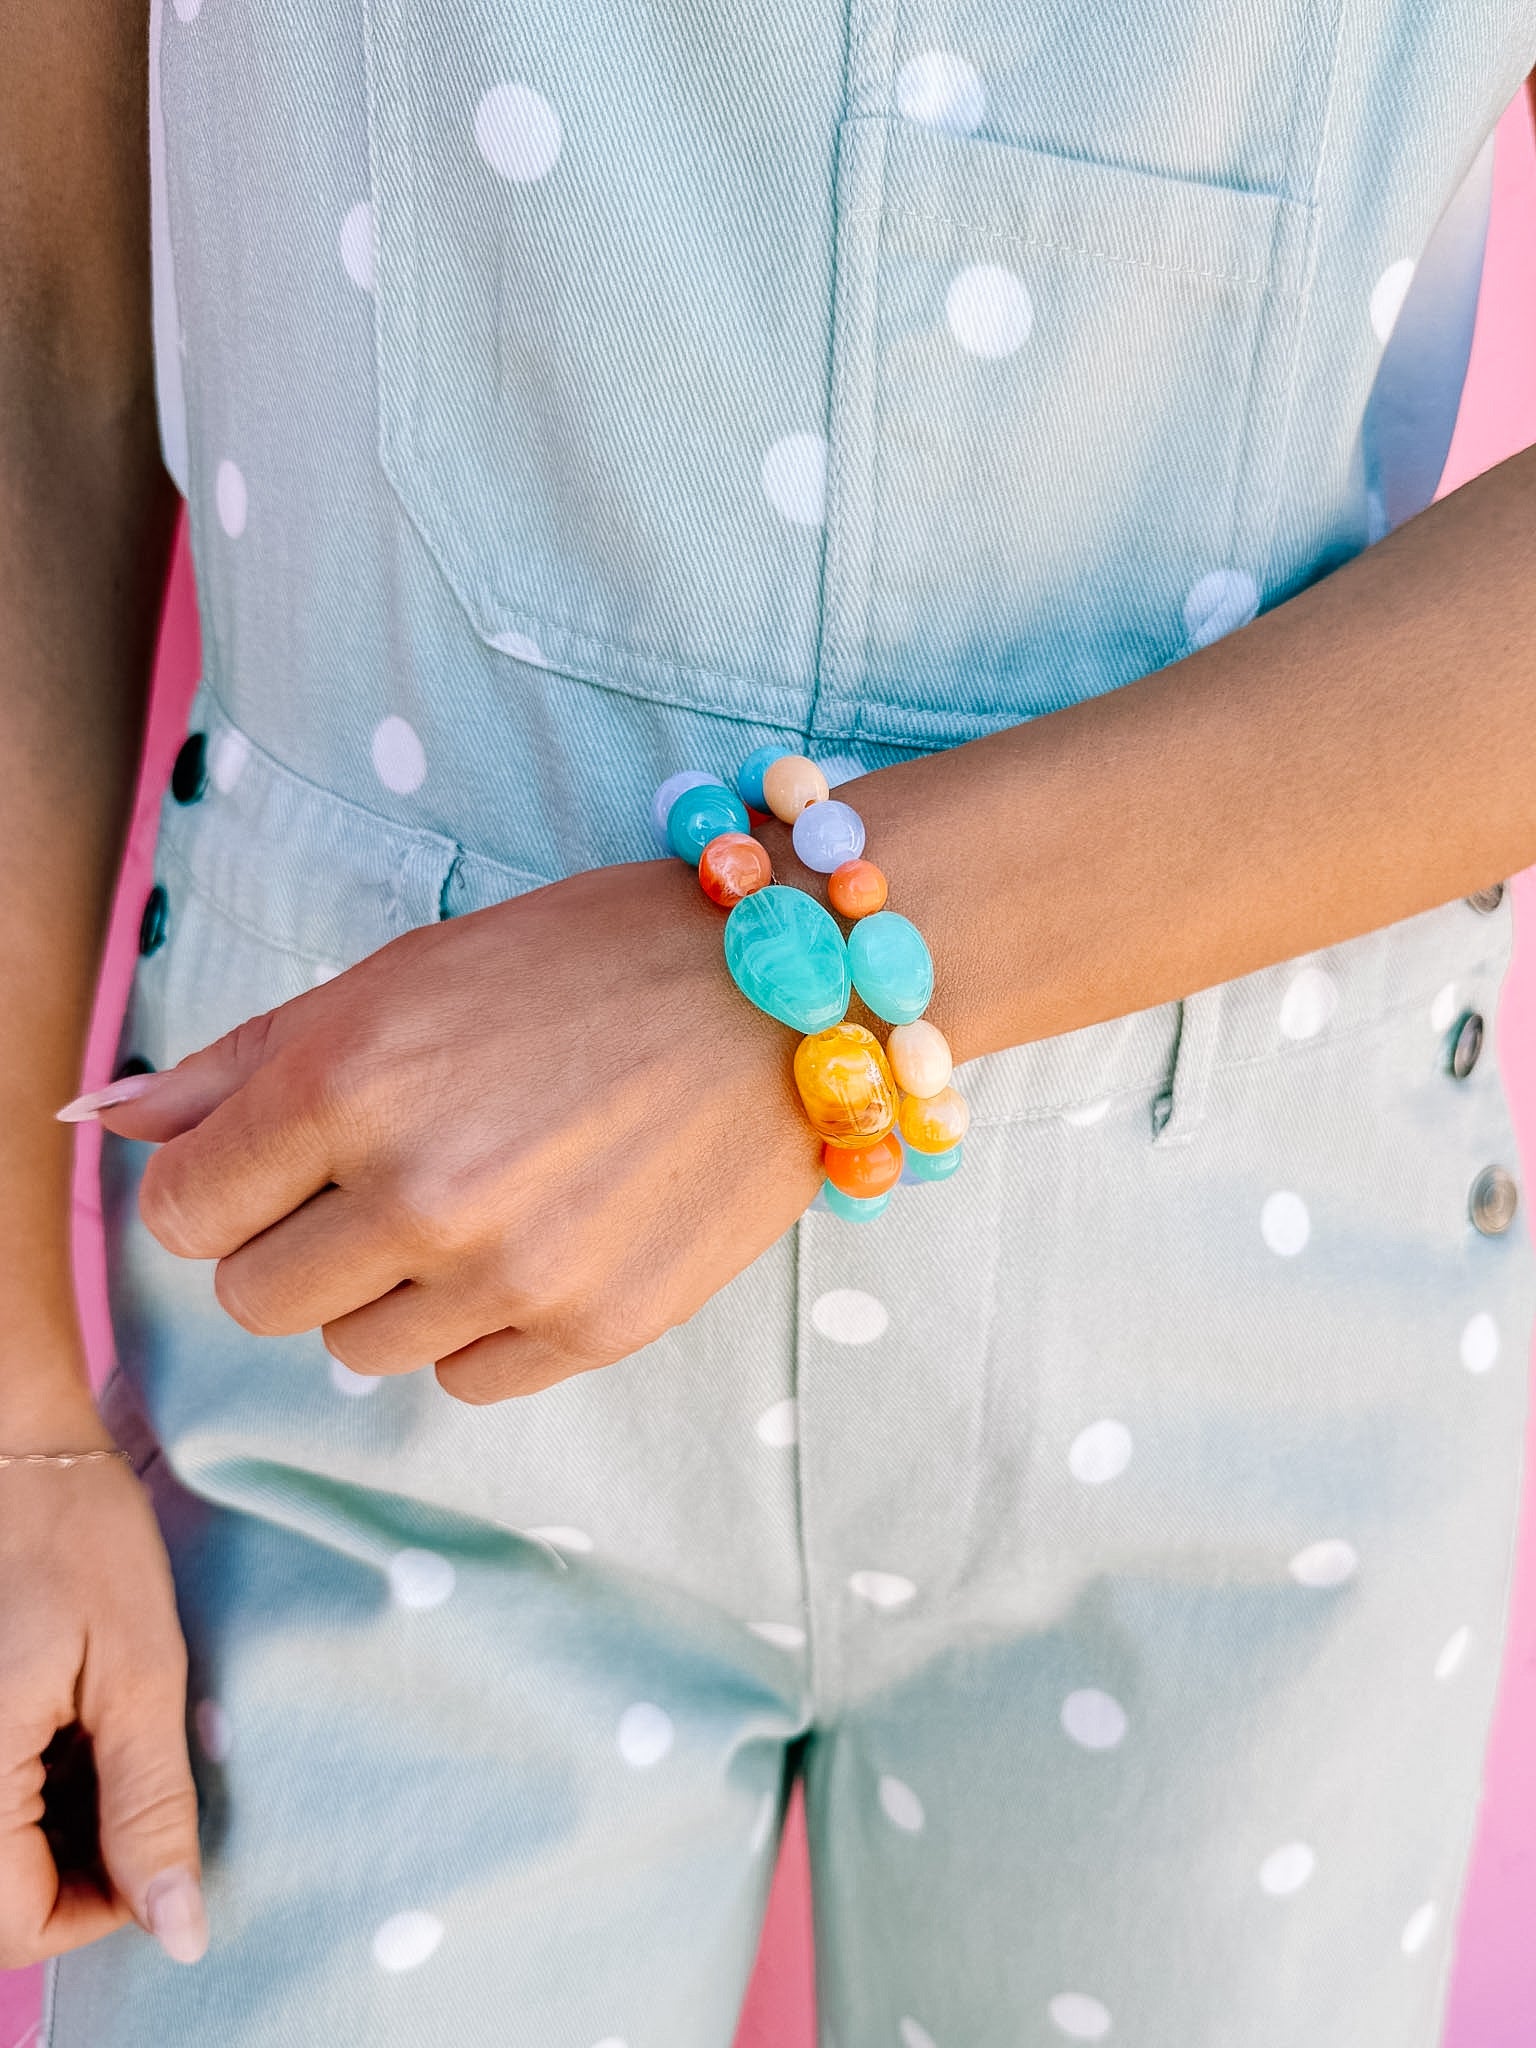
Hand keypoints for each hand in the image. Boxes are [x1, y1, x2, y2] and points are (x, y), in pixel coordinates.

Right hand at [0, 1423, 203, 1966]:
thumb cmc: (79, 1536)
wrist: (17, 1449)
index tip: (160, 1848)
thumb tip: (176, 1933)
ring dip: (55, 1831)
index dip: (99, 1911)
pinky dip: (30, 1789)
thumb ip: (150, 1807)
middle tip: (142, 1785)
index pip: (13, 1924)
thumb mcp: (139, 1669)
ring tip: (109, 1743)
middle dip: (79, 1869)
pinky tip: (73, 1728)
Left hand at [96, 856, 824, 1402]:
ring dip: (393, 1286)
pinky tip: (541, 1241)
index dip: (220, 1187)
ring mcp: (510, 1274)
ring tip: (481, 1198)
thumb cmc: (585, 959)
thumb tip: (104, 1118)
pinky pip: (464, 1379)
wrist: (784, 991)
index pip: (183, 1212)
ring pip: (358, 1348)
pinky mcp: (593, 1330)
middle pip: (257, 1300)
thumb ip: (243, 1061)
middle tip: (384, 1177)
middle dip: (296, 1243)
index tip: (277, 1165)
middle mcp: (418, 1190)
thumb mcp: (401, 974)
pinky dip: (480, 1327)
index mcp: (349, 1080)